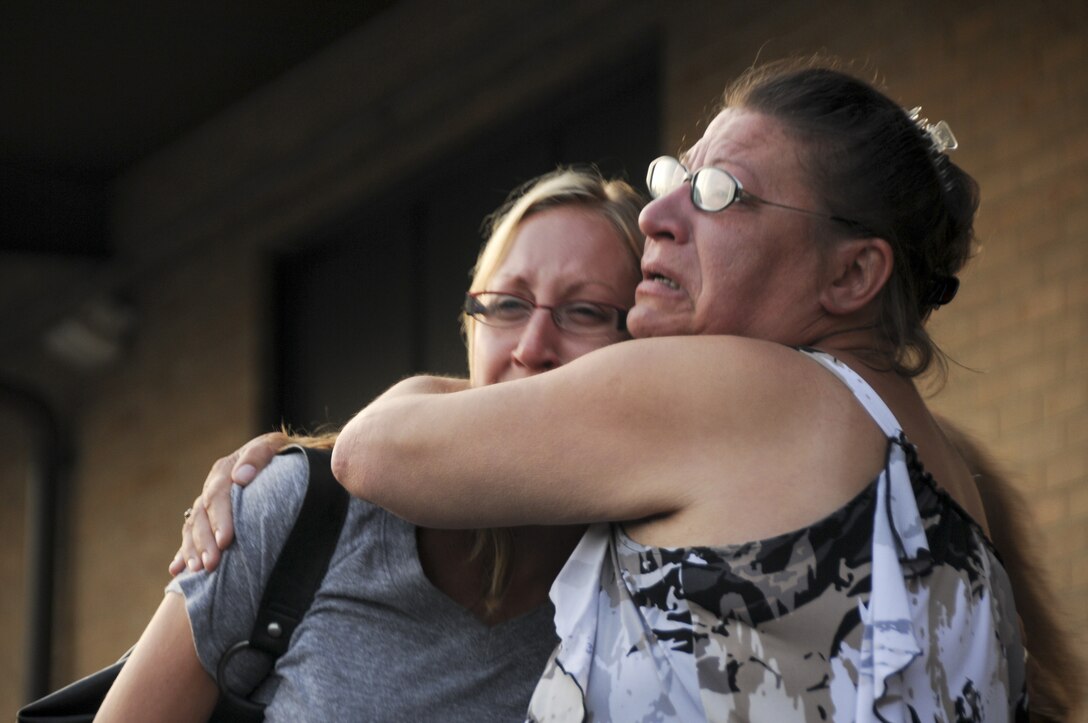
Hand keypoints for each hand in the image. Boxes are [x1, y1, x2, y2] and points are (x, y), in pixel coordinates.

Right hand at [169, 432, 288, 574]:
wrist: (283, 458)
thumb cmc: (282, 454)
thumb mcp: (273, 446)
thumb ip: (258, 456)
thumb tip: (241, 477)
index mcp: (225, 470)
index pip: (218, 496)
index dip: (220, 519)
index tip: (225, 540)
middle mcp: (212, 487)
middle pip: (202, 516)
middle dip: (205, 542)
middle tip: (211, 564)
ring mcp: (209, 503)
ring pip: (194, 527)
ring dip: (192, 549)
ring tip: (195, 570)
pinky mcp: (209, 517)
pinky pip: (192, 535)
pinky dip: (184, 552)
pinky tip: (176, 569)